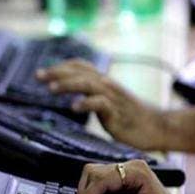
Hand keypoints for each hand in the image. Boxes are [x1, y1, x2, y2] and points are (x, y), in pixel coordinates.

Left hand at [36, 60, 166, 149]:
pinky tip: (73, 107)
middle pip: (80, 73)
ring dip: (68, 85)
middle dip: (57, 73)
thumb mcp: (108, 102)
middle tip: (38, 77)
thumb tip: (73, 93)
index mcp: (103, 81)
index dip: (60, 67)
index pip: (80, 66)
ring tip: (51, 89)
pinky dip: (86, 103)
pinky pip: (100, 104)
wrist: (156, 126)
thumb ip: (92, 94)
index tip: (41, 73)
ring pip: (88, 84)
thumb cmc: (130, 116)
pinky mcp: (117, 112)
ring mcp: (112, 97)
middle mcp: (107, 85)